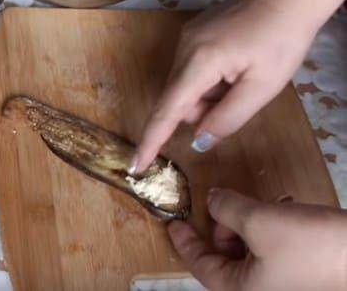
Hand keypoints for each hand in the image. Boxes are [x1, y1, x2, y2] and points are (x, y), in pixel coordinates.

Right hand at [132, 0, 322, 172]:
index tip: (136, 165)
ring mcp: (186, 38)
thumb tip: (198, 140)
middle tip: (239, 101)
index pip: (167, 111)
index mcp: (199, 63)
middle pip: (177, 99)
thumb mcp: (262, 87)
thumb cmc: (282, 39)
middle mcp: (184, 49)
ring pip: (185, 85)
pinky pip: (192, 69)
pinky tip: (235, 67)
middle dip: (200, 112)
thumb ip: (228, 117)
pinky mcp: (194, 32)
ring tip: (242, 80)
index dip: (152, 140)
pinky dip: (209, 80)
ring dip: (207, 95)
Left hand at [169, 189, 346, 290]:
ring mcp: (279, 281)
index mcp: (240, 289)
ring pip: (247, 248)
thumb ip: (225, 209)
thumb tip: (211, 201)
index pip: (199, 265)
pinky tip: (284, 208)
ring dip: (249, 222)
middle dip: (224, 226)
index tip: (173, 221)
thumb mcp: (258, 220)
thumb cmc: (310, 245)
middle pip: (223, 255)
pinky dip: (269, 226)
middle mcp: (258, 289)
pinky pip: (270, 247)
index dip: (184, 240)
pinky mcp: (298, 270)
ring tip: (267, 205)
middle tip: (230, 203)